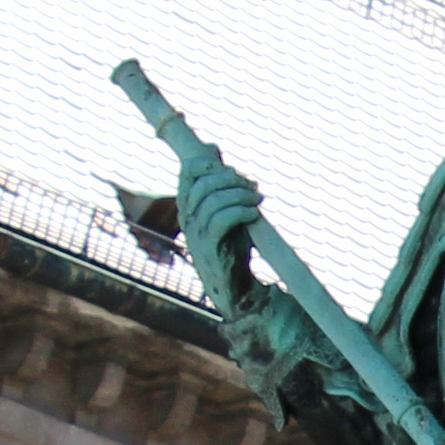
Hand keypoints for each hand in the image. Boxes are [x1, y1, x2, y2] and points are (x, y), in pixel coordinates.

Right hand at [180, 159, 264, 288]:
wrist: (233, 285)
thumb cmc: (231, 245)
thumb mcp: (226, 212)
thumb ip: (224, 190)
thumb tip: (224, 159)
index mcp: (188, 205)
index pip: (187, 172)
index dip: (208, 162)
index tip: (231, 168)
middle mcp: (187, 216)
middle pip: (204, 183)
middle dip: (232, 179)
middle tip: (252, 185)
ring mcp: (195, 232)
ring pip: (213, 200)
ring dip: (240, 195)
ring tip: (258, 198)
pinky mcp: (208, 246)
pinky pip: (221, 220)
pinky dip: (241, 212)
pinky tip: (254, 214)